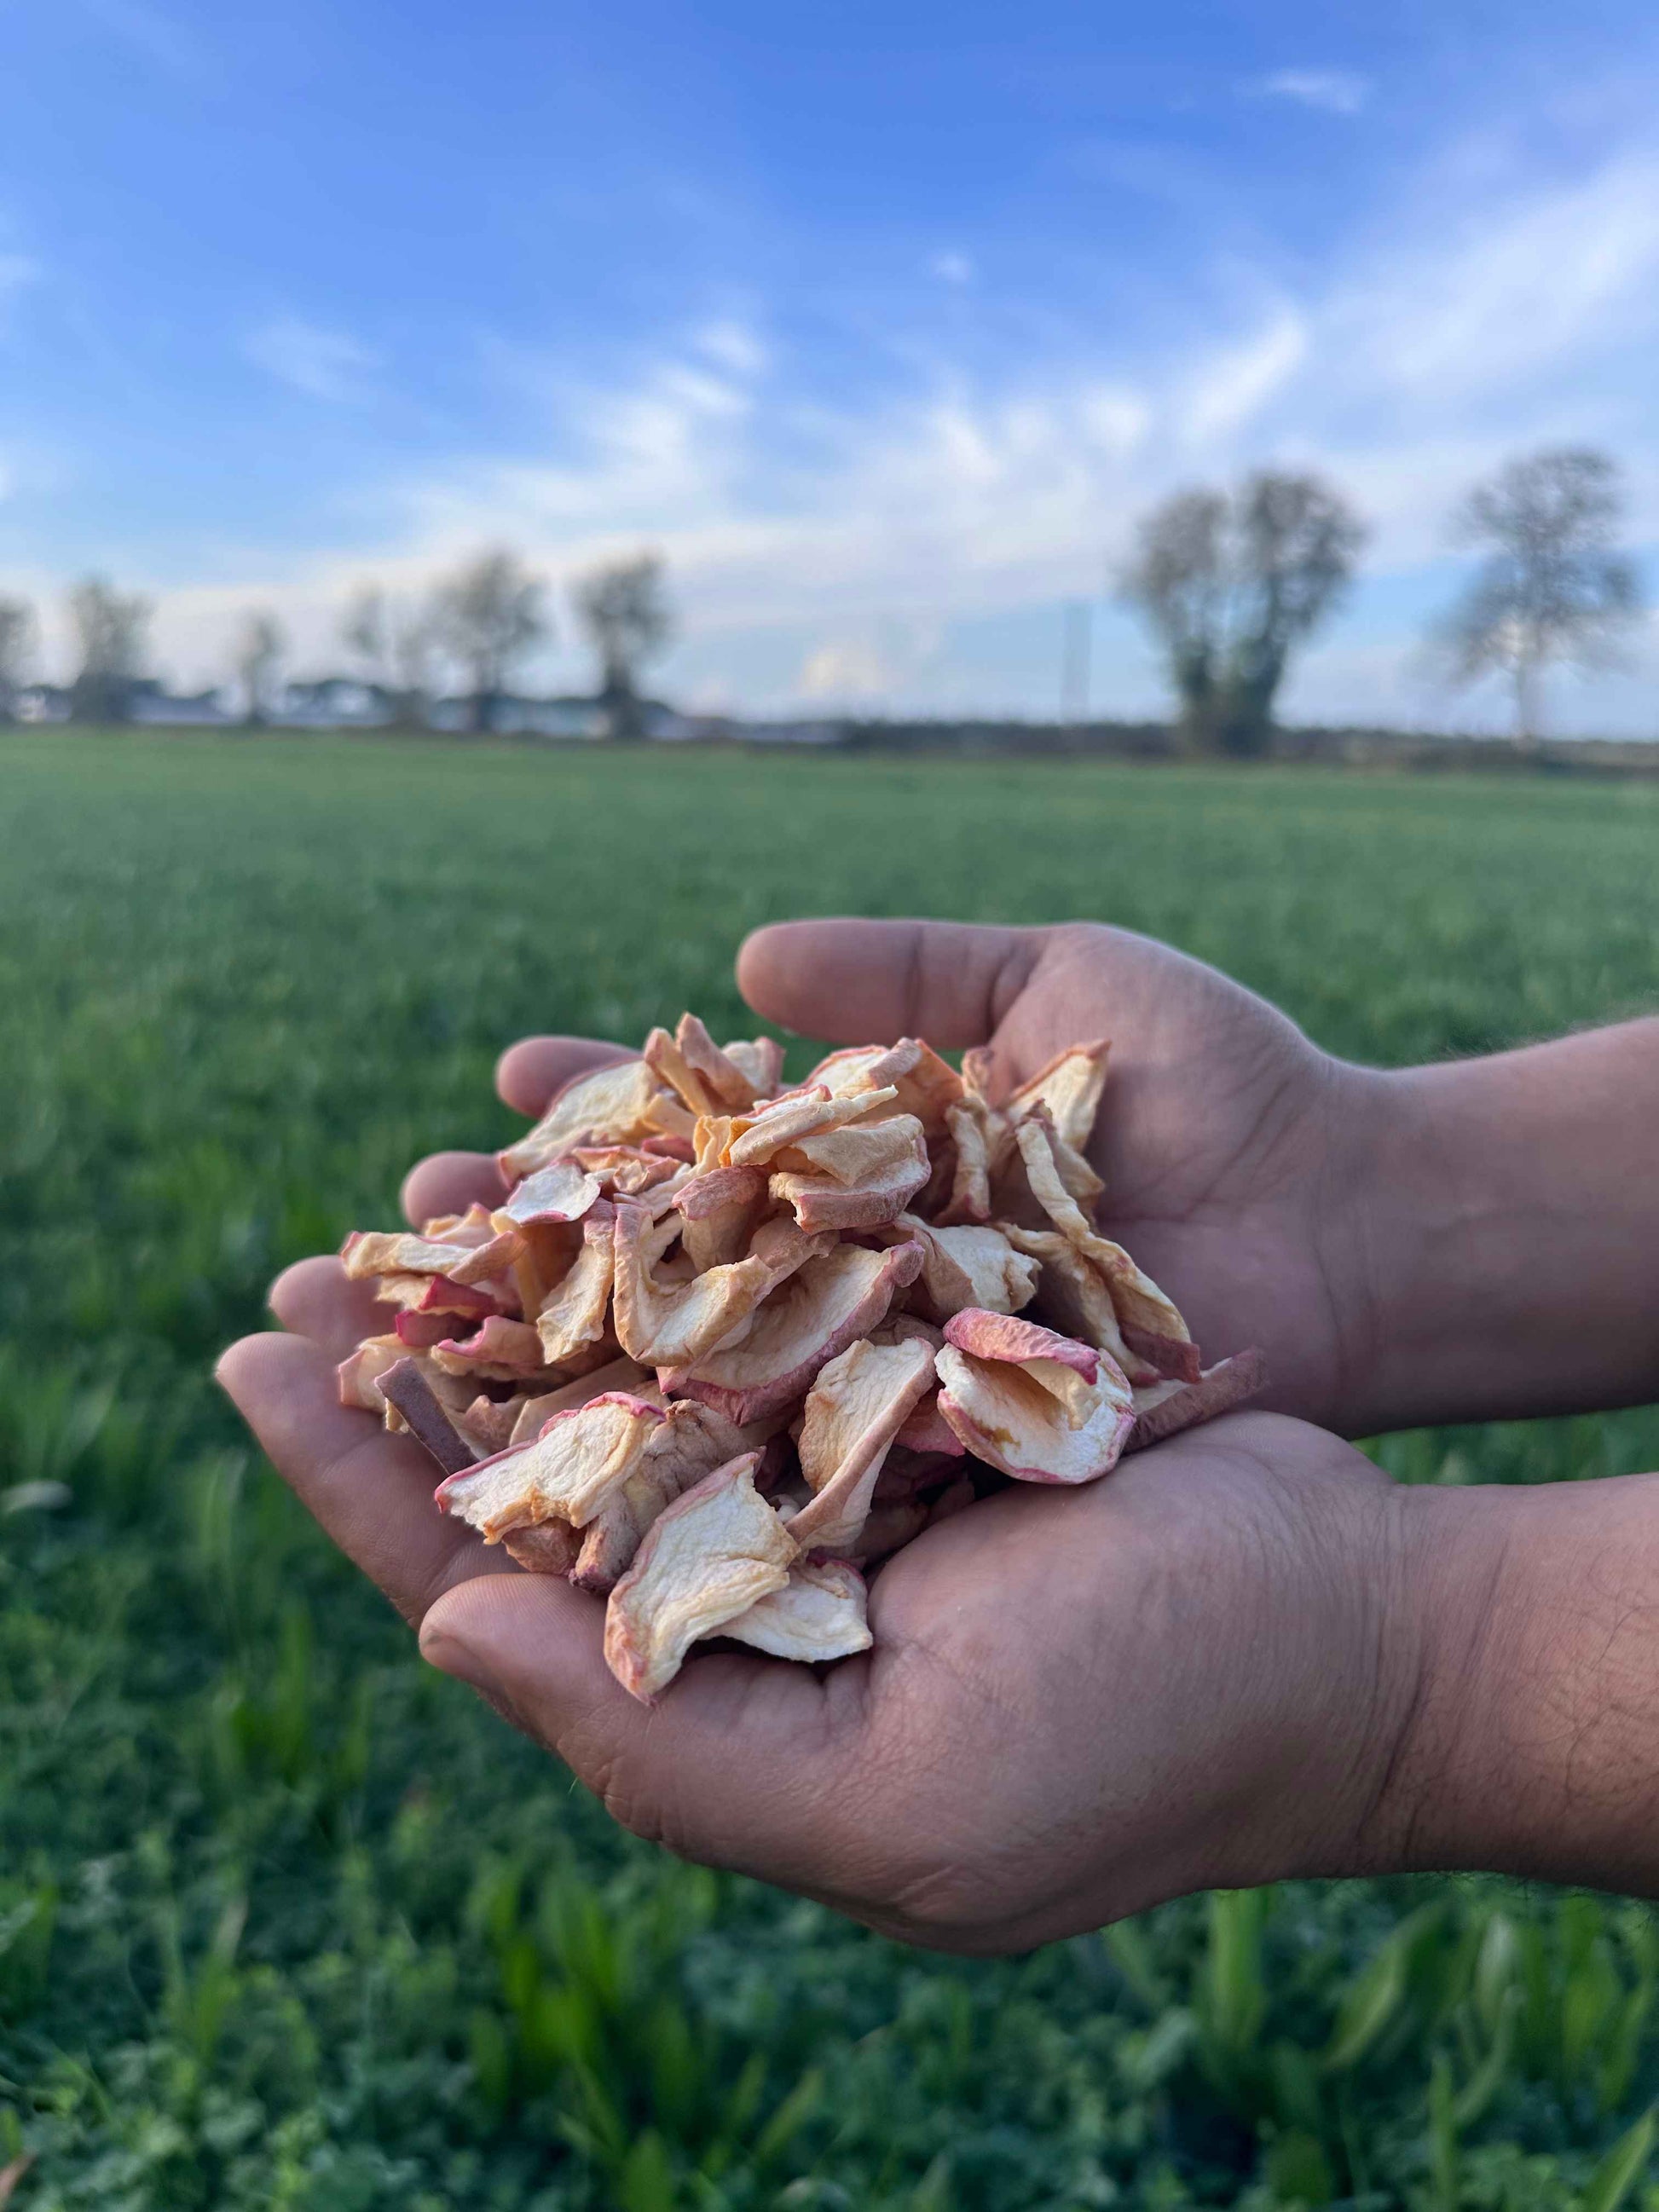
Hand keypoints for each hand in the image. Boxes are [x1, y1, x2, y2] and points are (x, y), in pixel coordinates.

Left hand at [219, 1271, 1426, 1949]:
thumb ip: (662, 1746)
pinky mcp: (922, 1365)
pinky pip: (774, 1282)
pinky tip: (616, 1145)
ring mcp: (844, 1465)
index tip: (249, 1362)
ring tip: (443, 1174)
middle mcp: (767, 1580)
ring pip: (652, 1356)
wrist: (1358, 1617)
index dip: (357, 1483)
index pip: (495, 1587)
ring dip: (544, 1271)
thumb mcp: (896, 1805)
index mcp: (730, 1698)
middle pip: (553, 1460)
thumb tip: (441, 1629)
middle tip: (311, 1256)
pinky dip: (689, 1218)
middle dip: (428, 1359)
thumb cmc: (1150, 1731)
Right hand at [401, 918, 1389, 1432]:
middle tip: (397, 1222)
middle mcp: (856, 1280)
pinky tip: (570, 1452)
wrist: (1361, 1227)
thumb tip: (739, 963)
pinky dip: (688, 1458)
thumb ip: (907, 969)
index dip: (587, 1121)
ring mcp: (892, 1377)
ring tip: (424, 1332)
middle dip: (528, 1246)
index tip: (491, 1088)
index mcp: (868, 1165)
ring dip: (559, 1359)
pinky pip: (796, 1464)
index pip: (687, 1142)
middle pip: (658, 1265)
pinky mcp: (947, 1460)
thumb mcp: (1062, 981)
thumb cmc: (1227, 1088)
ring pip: (694, 1375)